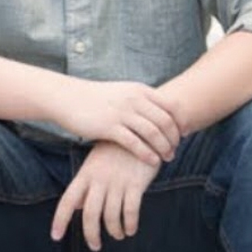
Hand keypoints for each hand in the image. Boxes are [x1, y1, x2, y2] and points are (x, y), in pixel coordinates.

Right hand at [51, 79, 180, 165]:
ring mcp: (122, 113)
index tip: (183, 134)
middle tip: (175, 149)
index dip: (181, 121)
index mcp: (139, 90)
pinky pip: (135, 143)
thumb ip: (140, 100)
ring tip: (167, 158)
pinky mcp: (109, 127)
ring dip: (164, 148)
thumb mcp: (122, 92)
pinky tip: (152, 161)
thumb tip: (158, 112)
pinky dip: (148, 154)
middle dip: (174, 138)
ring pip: (153, 133)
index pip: (171, 105)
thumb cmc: (96, 98)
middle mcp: (134, 99)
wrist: (68, 98)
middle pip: (165, 121)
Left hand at [51, 141, 159, 251]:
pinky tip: (130, 229)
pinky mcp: (136, 184)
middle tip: (95, 246)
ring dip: (114, 231)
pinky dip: (130, 225)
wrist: (142, 131)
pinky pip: (131, 212)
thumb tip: (79, 207)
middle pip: (91, 215)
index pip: (68, 200)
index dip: (60, 220)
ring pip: (111, 217)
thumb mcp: (97, 163)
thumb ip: (87, 185)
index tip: (55, 236)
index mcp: (86, 175)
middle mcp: (99, 180)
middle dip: (91, 235)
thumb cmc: (117, 149)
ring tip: (118, 235)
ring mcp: (117, 182)